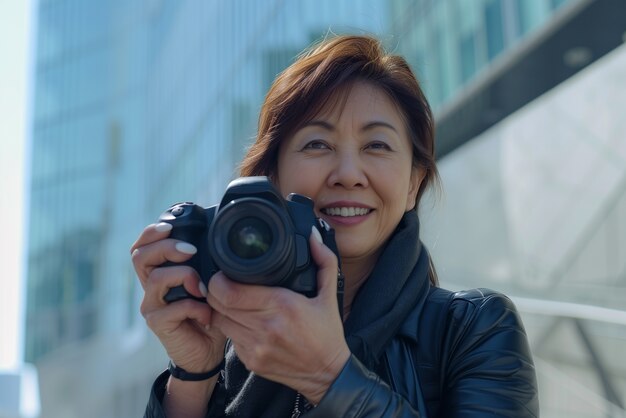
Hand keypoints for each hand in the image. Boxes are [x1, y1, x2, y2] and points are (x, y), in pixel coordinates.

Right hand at [130, 222, 226, 372]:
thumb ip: (206, 265)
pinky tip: (207, 314)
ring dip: (184, 276)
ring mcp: (152, 305)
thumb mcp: (209, 284)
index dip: (151, 233)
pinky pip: (173, 307)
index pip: (142, 247)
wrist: (207, 352)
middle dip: (166, 247)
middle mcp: (151, 287)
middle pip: (140, 256)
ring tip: (203, 288)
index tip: (170, 226)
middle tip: (191, 251)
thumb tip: (221, 242)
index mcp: (160, 272)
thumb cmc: (209, 313)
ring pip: (157, 278)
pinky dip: (195, 307)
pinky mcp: (158, 323)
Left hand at [208, 228, 350, 403]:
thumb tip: (314, 236)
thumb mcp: (329, 294)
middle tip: (224, 283)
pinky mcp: (250, 360)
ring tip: (232, 300)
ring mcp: (255, 346)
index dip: (219, 279)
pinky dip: (231, 326)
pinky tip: (242, 320)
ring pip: (219, 320)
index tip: (225, 272)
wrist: (327, 375)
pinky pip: (229, 337)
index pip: (230, 291)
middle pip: (218, 303)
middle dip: (216, 290)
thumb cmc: (327, 334)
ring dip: (220, 308)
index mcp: (283, 305)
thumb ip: (324, 261)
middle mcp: (266, 326)